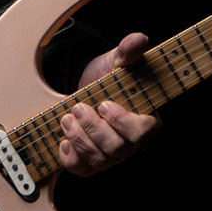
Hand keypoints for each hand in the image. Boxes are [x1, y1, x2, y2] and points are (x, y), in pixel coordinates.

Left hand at [57, 32, 158, 176]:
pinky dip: (70, 158)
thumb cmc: (109, 78)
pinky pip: (82, 170)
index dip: (122, 122)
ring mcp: (111, 157)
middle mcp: (132, 145)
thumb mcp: (118, 62)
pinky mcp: (91, 164)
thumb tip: (138, 40)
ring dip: (79, 139)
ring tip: (66, 118)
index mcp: (147, 122)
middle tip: (77, 107)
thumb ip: (129, 52)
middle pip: (117, 150)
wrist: (87, 89)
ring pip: (99, 161)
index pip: (142, 132)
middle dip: (93, 128)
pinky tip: (64, 141)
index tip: (104, 104)